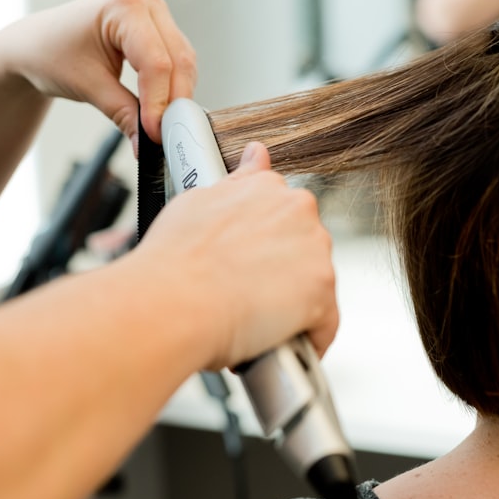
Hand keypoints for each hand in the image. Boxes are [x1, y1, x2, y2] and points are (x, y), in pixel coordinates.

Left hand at [0, 0, 195, 146]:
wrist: (36, 45)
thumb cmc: (51, 54)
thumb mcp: (87, 86)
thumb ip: (123, 114)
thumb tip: (148, 143)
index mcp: (125, 6)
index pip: (156, 62)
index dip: (158, 102)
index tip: (154, 135)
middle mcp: (146, 2)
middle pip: (178, 61)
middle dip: (173, 102)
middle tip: (164, 137)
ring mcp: (156, 13)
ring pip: (183, 63)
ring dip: (176, 96)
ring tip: (161, 126)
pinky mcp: (159, 29)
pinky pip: (178, 62)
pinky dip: (173, 87)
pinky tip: (162, 109)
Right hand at [123, 142, 338, 370]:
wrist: (173, 301)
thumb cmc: (174, 259)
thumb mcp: (198, 199)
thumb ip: (238, 180)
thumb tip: (256, 154)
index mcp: (267, 186)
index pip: (284, 215)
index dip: (265, 247)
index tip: (250, 264)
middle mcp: (299, 209)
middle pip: (303, 249)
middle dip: (280, 273)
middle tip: (243, 294)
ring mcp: (315, 249)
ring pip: (315, 284)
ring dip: (292, 304)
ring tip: (252, 320)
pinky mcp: (323, 291)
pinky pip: (324, 322)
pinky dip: (306, 338)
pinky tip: (278, 344)